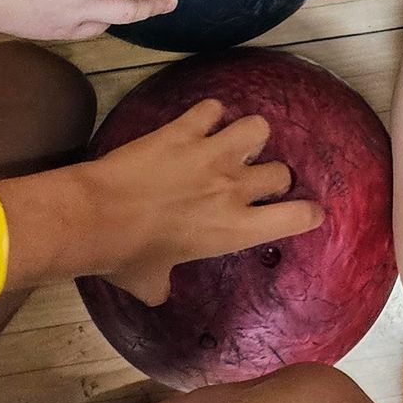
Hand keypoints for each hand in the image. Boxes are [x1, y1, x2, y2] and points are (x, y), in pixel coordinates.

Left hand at [77, 100, 324, 303]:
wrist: (94, 217)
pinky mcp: (186, 130)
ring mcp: (212, 154)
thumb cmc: (124, 256)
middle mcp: (233, 188)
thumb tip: (160, 293)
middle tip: (251, 184)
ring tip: (233, 145)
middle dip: (271, 177)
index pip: (297, 217)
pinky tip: (198, 124)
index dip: (309, 213)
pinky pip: (212, 109)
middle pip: (281, 171)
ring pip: (258, 128)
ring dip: (249, 136)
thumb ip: (164, 285)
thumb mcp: (149, 283)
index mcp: (234, 229)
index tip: (308, 212)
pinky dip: (207, 115)